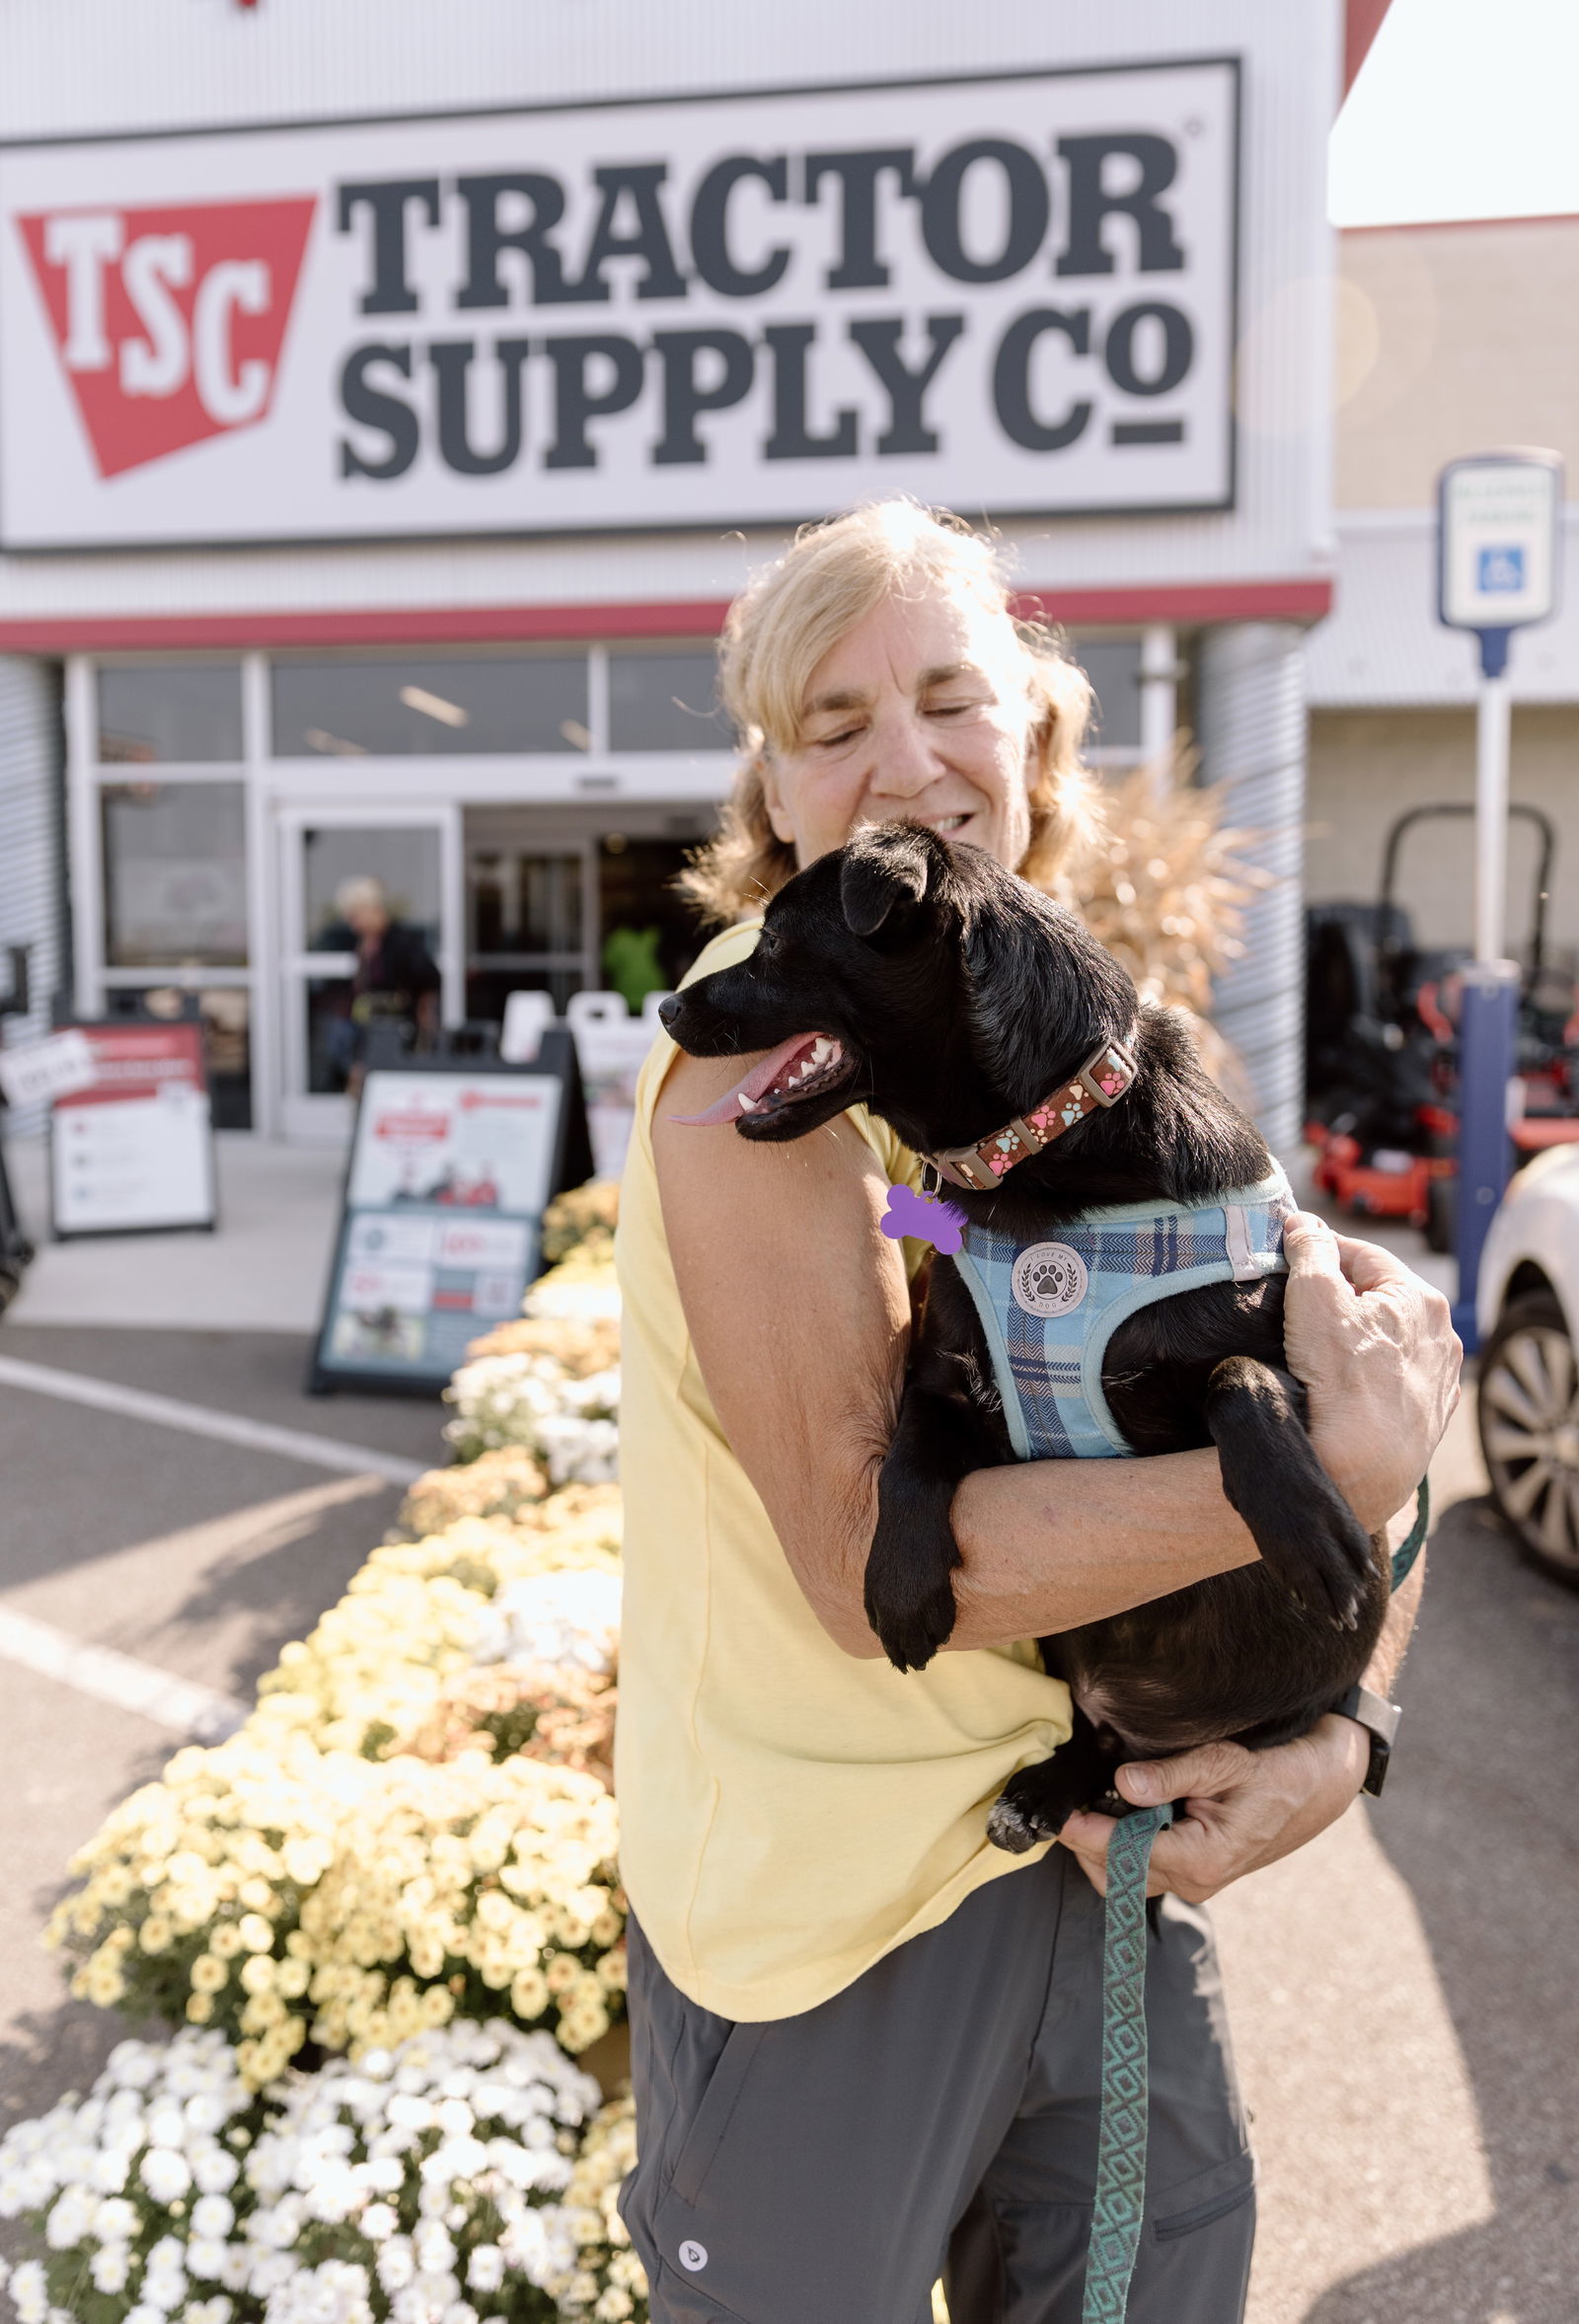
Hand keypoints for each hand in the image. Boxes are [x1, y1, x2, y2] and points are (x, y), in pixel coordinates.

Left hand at [1057, 1716, 1370, 1901]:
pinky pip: (1139, 1873)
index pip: (1124, 1852)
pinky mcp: (1191, 1875)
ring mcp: (1193, 1883)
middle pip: (1114, 1872)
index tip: (1056, 1813)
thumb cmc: (1274, 1773)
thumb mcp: (1225, 1762)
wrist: (1315, 1790)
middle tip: (1064, 1800)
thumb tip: (1123, 1782)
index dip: (1084, 1832)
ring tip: (1089, 1805)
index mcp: (1201, 1858)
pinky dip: (1119, 1851)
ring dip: (1099, 1848)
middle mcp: (1194, 1881)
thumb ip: (1171, 1774)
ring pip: (1122, 1879)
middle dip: (1084, 1839)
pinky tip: (1116, 1815)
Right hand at [1280, 1212, 1460, 1531]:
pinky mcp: (1428, 1419)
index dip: (1320, 1251)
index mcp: (1421, 1298)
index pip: (1362, 1255)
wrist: (1360, 1475)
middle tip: (1295, 1309)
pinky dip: (1367, 1377)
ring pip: (1387, 1342)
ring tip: (1314, 1354)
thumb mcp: (1313, 1298)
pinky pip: (1393, 1381)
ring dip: (1354, 1339)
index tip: (1290, 1259)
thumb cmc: (1341, 1384)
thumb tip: (1304, 1225)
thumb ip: (1310, 1251)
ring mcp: (1438, 1381)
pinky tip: (1341, 1391)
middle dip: (1338, 1298)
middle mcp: (1441, 1336)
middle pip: (1377, 1299)